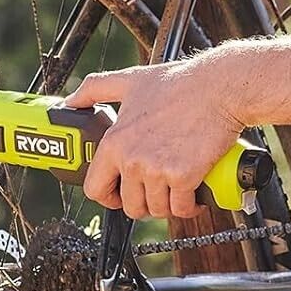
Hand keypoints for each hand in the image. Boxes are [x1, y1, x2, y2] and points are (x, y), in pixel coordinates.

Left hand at [65, 58, 243, 218]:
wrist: (219, 88)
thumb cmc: (179, 83)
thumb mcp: (130, 80)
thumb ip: (95, 89)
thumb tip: (72, 101)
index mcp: (114, 142)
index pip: (95, 189)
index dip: (108, 197)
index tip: (120, 195)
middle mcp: (132, 159)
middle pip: (130, 206)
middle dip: (145, 202)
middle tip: (158, 190)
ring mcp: (157, 170)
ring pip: (157, 210)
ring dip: (168, 204)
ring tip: (177, 189)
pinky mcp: (184, 177)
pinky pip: (182, 208)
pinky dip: (189, 206)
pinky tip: (195, 194)